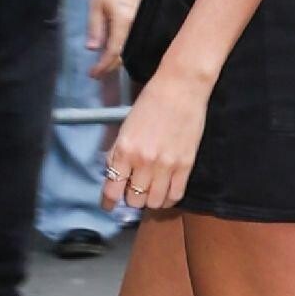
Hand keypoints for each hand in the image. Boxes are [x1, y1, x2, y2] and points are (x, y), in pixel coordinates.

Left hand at [87, 0, 146, 77]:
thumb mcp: (95, 5)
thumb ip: (95, 28)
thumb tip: (92, 49)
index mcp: (123, 23)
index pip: (113, 53)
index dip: (102, 66)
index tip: (92, 74)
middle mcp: (137, 25)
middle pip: (124, 54)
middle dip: (110, 66)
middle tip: (97, 72)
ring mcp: (144, 22)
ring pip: (131, 48)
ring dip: (118, 59)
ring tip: (105, 63)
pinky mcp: (147, 17)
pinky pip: (136, 39)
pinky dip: (126, 48)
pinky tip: (118, 50)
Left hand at [101, 66, 208, 211]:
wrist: (180, 89)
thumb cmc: (151, 102)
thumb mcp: (126, 127)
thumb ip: (118, 152)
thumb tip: (113, 173)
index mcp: (125, 150)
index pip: (112, 189)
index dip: (108, 202)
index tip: (108, 206)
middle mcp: (143, 161)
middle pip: (134, 200)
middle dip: (131, 198)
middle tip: (134, 190)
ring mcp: (166, 165)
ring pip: (154, 202)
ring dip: (150, 201)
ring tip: (151, 191)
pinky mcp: (186, 165)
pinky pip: (175, 196)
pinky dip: (168, 199)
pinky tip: (166, 192)